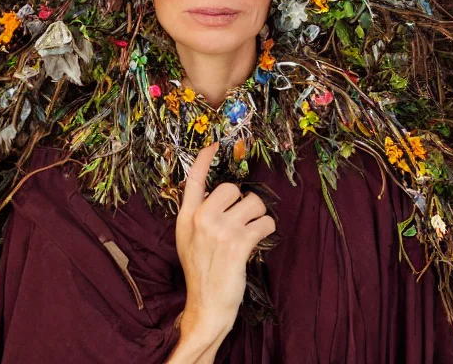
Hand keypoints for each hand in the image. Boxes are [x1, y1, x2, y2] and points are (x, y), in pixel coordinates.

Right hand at [175, 142, 275, 344]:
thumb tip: (217, 193)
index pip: (194, 180)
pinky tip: (257, 241)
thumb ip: (197, 215)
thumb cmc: (200, 271)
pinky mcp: (238, 244)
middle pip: (231, 188)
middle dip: (242, 202)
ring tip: (249, 232)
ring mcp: (220, 230)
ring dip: (257, 216)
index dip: (204, 160)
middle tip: (240, 221)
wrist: (206, 306)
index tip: (214, 145)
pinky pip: (265, 222)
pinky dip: (266, 230)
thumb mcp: (188, 239)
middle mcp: (201, 219)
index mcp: (186, 217)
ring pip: (253, 203)